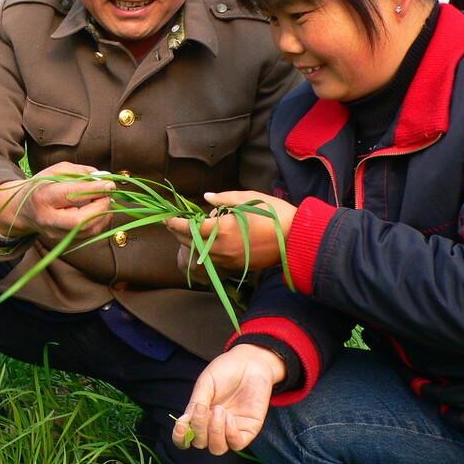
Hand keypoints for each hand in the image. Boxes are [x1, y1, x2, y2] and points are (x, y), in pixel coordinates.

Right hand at [0, 161, 114, 239]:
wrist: (22, 210)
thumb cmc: (40, 187)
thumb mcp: (55, 171)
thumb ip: (80, 172)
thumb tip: (104, 176)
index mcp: (43, 197)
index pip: (71, 195)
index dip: (94, 190)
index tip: (109, 184)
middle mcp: (48, 219)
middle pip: (81, 220)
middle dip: (101, 206)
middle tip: (107, 194)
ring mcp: (56, 233)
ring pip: (88, 230)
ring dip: (103, 214)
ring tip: (104, 200)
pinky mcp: (64, 240)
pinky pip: (88, 234)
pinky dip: (99, 221)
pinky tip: (100, 210)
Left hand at [165, 190, 296, 271]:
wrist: (297, 239)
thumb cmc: (274, 214)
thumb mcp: (248, 199)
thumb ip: (223, 199)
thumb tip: (206, 198)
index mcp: (222, 230)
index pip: (189, 227)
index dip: (175, 222)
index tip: (165, 217)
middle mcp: (221, 248)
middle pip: (190, 242)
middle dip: (177, 232)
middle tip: (170, 222)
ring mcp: (228, 260)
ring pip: (199, 253)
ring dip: (189, 243)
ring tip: (186, 230)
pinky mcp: (236, 266)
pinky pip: (213, 259)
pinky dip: (204, 251)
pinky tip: (205, 241)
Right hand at [171, 343, 284, 454]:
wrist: (251, 363)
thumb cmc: (226, 371)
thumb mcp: (205, 384)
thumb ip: (196, 402)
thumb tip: (184, 421)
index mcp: (199, 416)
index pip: (185, 438)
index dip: (180, 438)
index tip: (181, 426)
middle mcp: (213, 426)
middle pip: (200, 443)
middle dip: (199, 429)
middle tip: (203, 408)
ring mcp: (231, 430)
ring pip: (217, 449)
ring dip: (214, 432)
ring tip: (219, 410)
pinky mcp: (248, 430)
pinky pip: (236, 444)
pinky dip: (230, 434)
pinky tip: (229, 417)